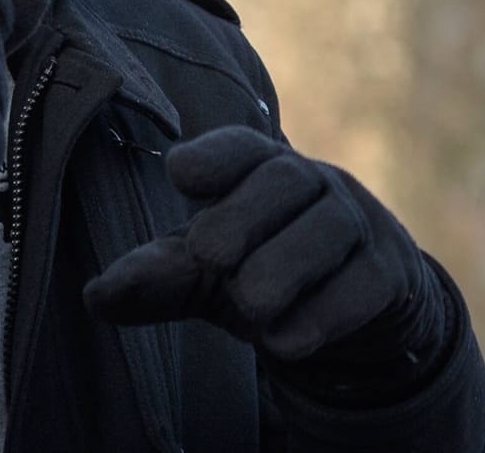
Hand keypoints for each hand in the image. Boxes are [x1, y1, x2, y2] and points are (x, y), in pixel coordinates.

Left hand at [84, 127, 444, 395]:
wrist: (352, 310)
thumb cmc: (261, 269)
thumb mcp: (203, 273)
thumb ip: (155, 276)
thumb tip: (96, 295)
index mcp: (260, 166)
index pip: (240, 146)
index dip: (212, 157)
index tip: (180, 174)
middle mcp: (312, 182)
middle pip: (282, 180)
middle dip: (241, 218)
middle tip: (209, 256)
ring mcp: (357, 224)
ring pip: (324, 232)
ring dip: (279, 273)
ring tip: (249, 305)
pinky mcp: (388, 274)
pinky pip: (358, 289)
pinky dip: (318, 318)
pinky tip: (285, 338)